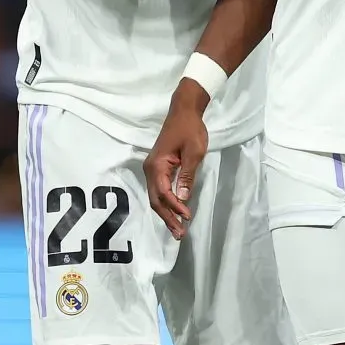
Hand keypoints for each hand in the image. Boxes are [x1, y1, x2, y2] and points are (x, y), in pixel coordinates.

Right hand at [143, 81, 208, 239]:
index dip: (175, 207)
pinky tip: (174, 212)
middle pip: (156, 200)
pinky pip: (159, 190)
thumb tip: (183, 198)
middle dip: (168, 217)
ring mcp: (152, 169)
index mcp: (157, 165)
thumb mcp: (194, 152)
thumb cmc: (190, 129)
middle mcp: (150, 169)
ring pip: (156, 197)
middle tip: (180, 234)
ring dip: (167, 213)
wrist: (184, 111)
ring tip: (178, 229)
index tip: (187, 216)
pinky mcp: (158, 169)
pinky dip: (166, 203)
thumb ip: (187, 175)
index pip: (163, 193)